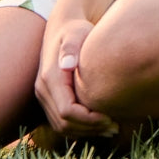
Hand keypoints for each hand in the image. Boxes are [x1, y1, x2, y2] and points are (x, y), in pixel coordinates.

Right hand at [35, 18, 117, 137]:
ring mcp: (45, 96)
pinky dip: (79, 128)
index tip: (110, 117)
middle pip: (63, 123)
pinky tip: (100, 125)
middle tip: (115, 127)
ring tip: (111, 128)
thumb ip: (71, 48)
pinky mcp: (50, 98)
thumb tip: (66, 65)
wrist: (63, 27)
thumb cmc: (76, 30)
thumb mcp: (76, 34)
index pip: (67, 111)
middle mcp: (43, 90)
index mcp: (50, 78)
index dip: (88, 119)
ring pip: (61, 126)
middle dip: (89, 129)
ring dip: (85, 131)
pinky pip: (61, 122)